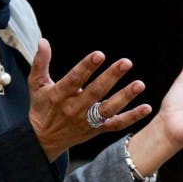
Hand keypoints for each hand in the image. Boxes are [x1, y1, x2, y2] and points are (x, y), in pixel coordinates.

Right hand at [28, 39, 152, 160]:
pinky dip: (132, 117)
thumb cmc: (41, 107)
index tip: (100, 55)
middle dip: (111, 77)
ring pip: (108, 109)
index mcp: (59, 95)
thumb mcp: (36, 84)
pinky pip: (117, 124)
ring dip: (125, 96)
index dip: (87, 67)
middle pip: (95, 92)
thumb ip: (40, 62)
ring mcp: (87, 121)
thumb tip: (43, 41)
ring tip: (140, 84)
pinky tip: (147, 107)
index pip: (74, 79)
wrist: (42, 140)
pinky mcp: (97, 129)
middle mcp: (74, 109)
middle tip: (126, 62)